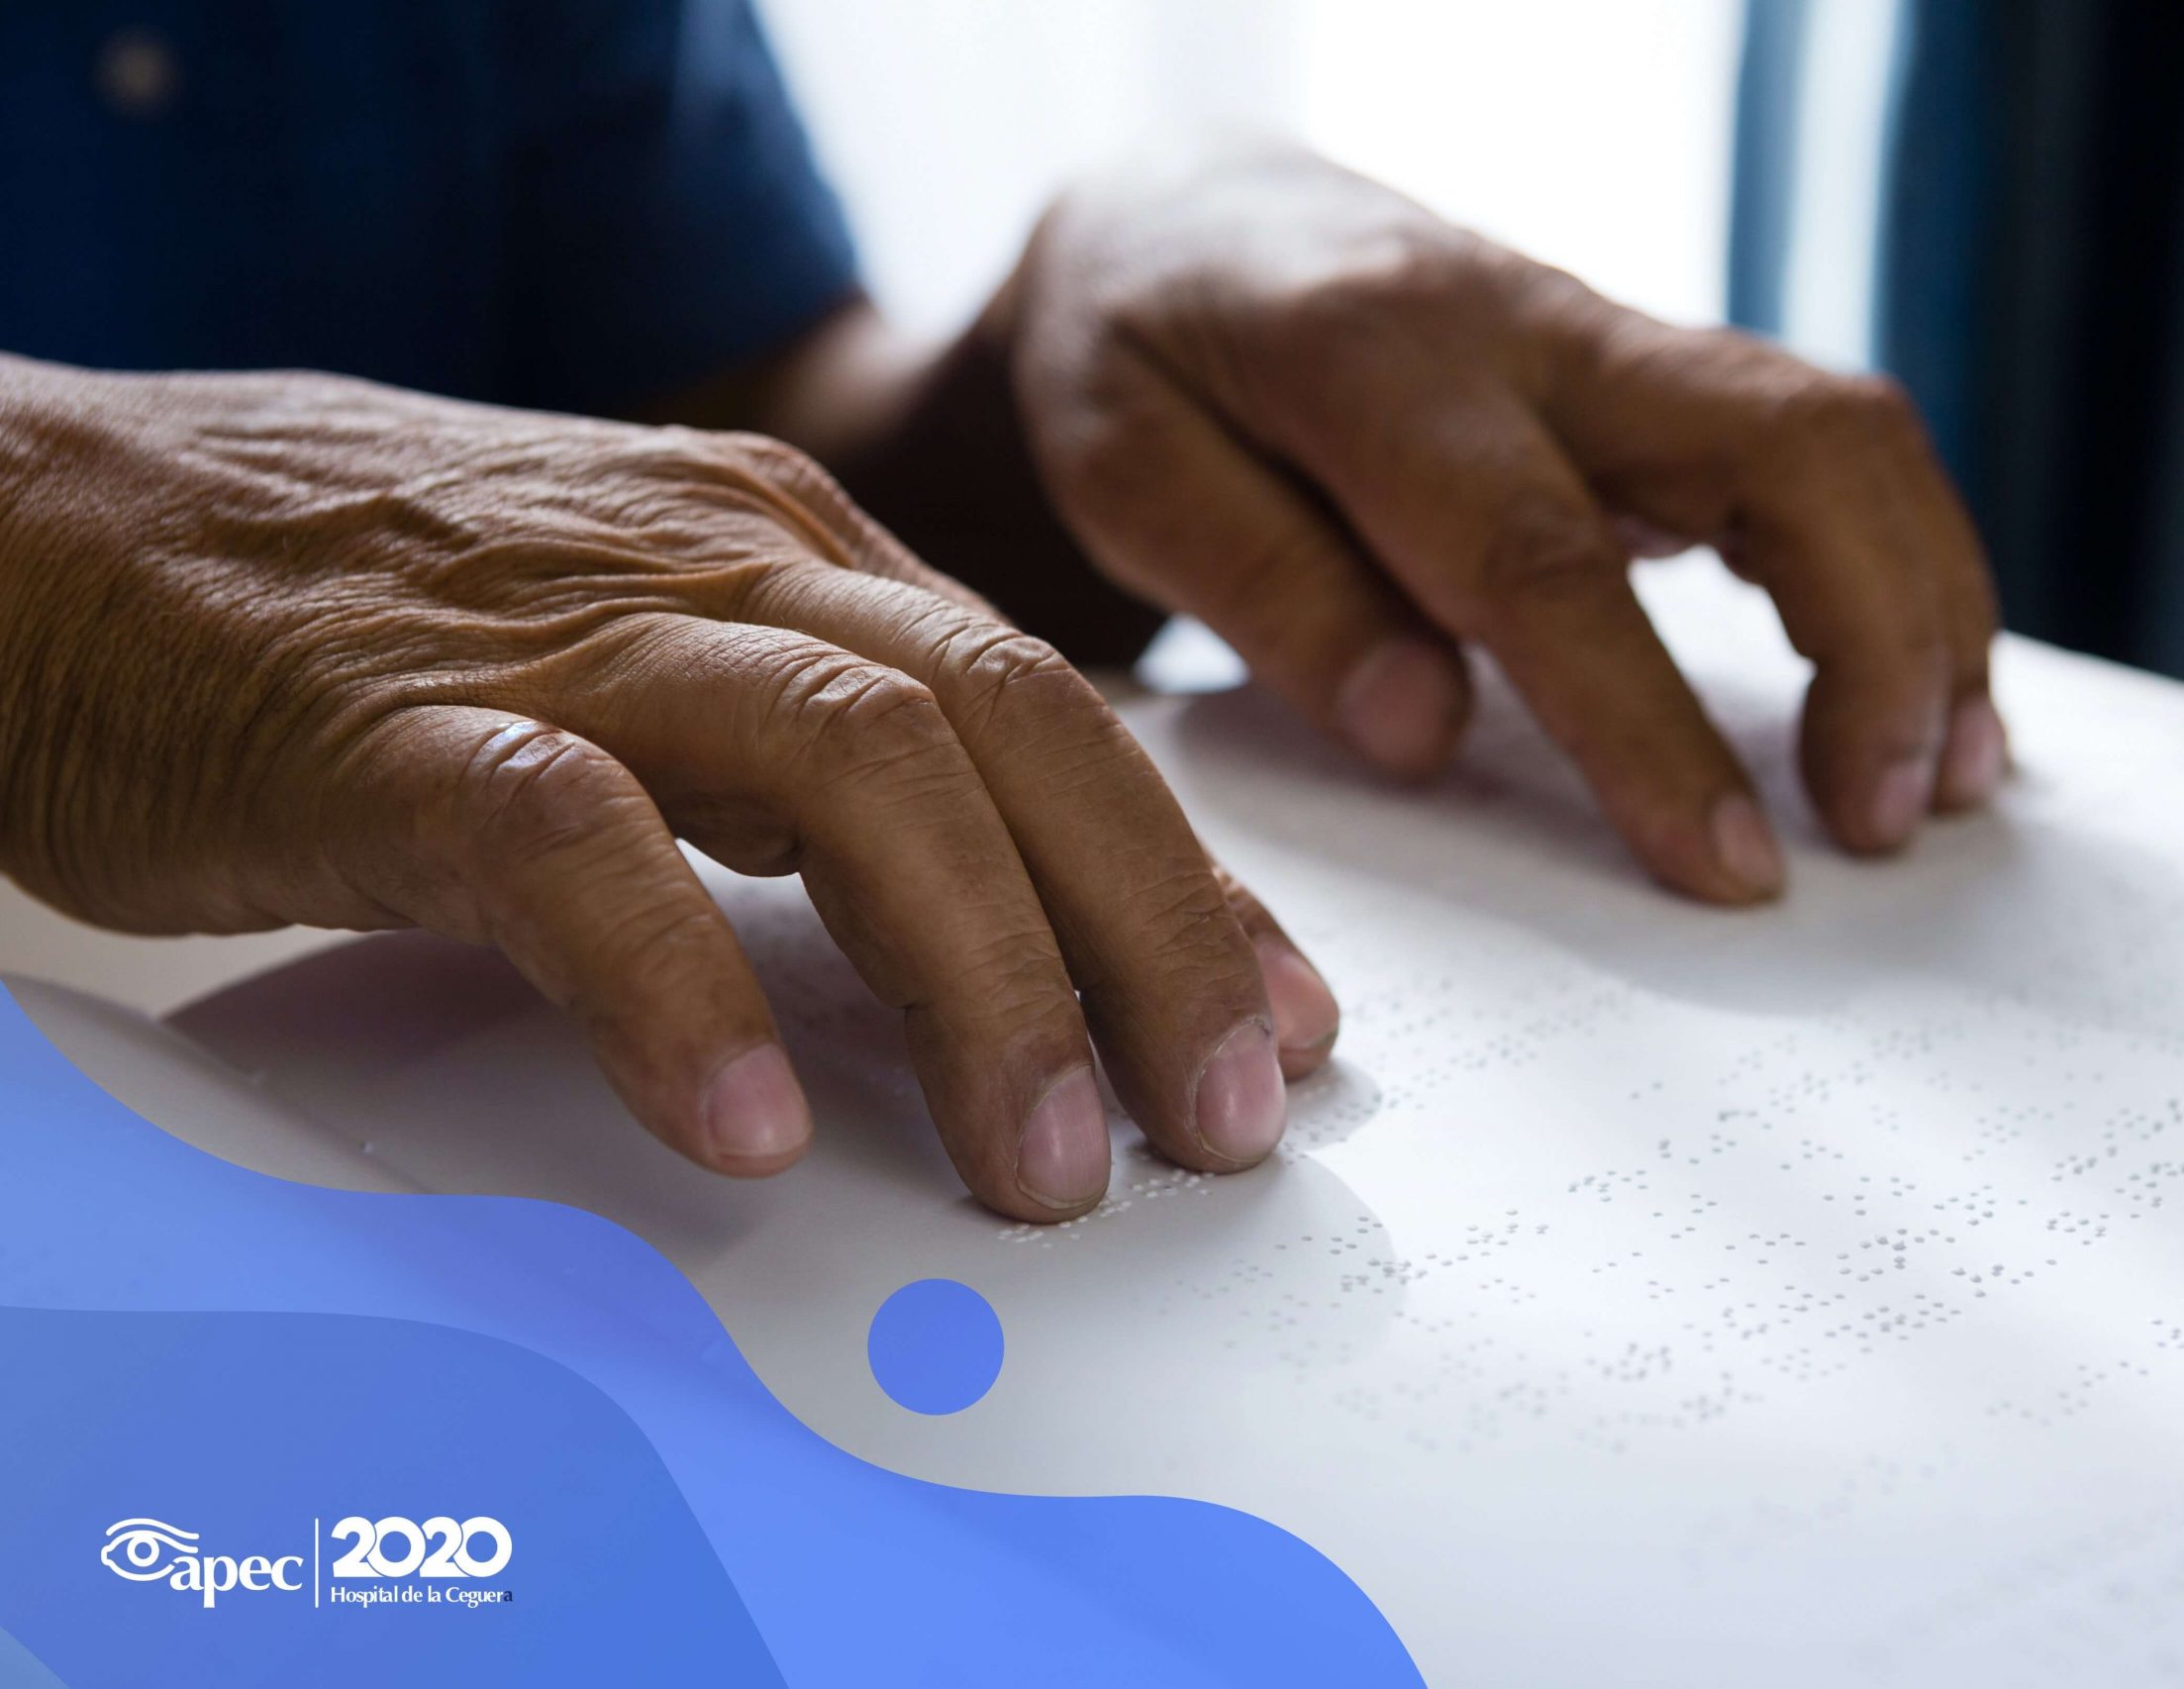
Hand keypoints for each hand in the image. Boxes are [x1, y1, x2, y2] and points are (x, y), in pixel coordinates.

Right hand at [0, 356, 1339, 1219]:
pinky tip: (755, 1119)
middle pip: (1011, 734)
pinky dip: (685, 985)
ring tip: (1046, 1160)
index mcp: (788, 553)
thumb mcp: (646, 658)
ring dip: (983, 976)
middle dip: (1151, 939)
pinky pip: (576, 848)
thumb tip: (985, 927)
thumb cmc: (357, 605)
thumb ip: (808, 765)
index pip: (1053, 717)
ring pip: (857, 767)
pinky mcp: (394, 730)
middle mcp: (718, 568)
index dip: (1190, 880)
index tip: (1283, 1022)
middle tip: (1224, 1121)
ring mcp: (564, 640)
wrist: (56, 523)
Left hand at [1008, 147, 2005, 901]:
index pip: (1544, 555)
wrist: (1186, 221)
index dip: (1647, 725)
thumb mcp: (1125, 470)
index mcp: (1378, 361)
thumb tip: (1425, 734)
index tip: (1728, 869)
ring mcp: (1614, 342)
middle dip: (1877, 637)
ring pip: (1839, 434)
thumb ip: (1266, 591)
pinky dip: (1894, 570)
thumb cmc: (1140, 356)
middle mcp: (1533, 331)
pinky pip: (1819, 452)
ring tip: (1940, 780)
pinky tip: (1913, 690)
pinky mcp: (1653, 376)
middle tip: (1886, 824)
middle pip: (1784, 445)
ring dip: (1925, 604)